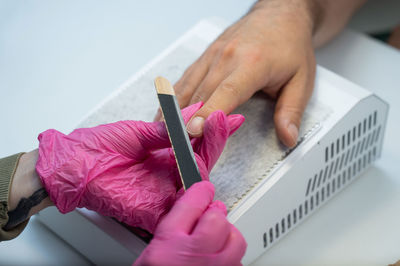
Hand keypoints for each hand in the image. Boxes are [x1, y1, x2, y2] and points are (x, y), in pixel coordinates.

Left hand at [36, 102, 243, 232]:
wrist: (72, 165)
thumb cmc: (97, 148)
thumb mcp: (137, 132)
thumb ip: (166, 130)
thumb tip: (190, 116)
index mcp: (165, 156)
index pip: (196, 144)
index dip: (213, 131)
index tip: (227, 116)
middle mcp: (168, 174)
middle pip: (202, 160)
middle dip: (215, 138)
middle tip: (221, 118)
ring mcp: (163, 192)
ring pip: (197, 179)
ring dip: (207, 154)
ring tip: (209, 130)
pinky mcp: (155, 210)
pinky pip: (182, 204)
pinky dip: (194, 187)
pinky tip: (200, 164)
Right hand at [134, 181, 246, 265]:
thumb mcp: (150, 256)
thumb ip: (171, 231)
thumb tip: (190, 209)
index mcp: (168, 246)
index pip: (191, 204)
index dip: (200, 192)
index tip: (203, 188)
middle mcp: (193, 257)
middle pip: (218, 218)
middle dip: (215, 213)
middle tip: (211, 214)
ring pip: (235, 240)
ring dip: (228, 235)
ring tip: (218, 238)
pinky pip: (239, 263)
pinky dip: (232, 258)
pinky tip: (220, 260)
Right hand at [160, 0, 315, 147]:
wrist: (280, 13)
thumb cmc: (290, 44)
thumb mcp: (302, 79)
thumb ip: (291, 110)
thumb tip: (288, 137)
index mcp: (252, 63)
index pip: (226, 92)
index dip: (208, 113)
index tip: (193, 131)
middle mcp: (227, 57)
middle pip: (201, 94)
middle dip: (186, 121)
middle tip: (177, 147)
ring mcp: (213, 54)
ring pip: (188, 86)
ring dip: (174, 111)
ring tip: (164, 134)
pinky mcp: (206, 55)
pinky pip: (186, 78)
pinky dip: (174, 97)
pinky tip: (166, 112)